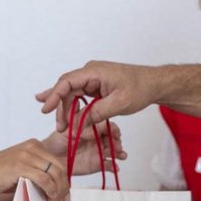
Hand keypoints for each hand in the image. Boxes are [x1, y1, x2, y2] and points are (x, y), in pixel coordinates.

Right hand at [0, 139, 71, 200]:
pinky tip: (48, 198)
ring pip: (54, 173)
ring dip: (58, 191)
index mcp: (34, 145)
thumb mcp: (21, 170)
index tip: (64, 195)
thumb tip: (55, 188)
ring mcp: (26, 155)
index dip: (65, 180)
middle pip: (60, 167)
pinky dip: (50, 190)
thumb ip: (37, 173)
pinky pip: (43, 179)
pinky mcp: (19, 166)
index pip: (59, 162)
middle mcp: (32, 146)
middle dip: (64, 186)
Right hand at [36, 61, 159, 131]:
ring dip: (66, 110)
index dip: (54, 95)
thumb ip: (96, 113)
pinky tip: (55, 108)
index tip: (46, 109)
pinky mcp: (95, 86)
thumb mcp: (118, 104)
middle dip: (61, 108)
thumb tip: (76, 124)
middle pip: (67, 90)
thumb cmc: (139, 89)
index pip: (67, 81)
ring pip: (71, 94)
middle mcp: (90, 72)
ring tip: (62, 126)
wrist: (153, 84)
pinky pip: (78, 95)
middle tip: (60, 128)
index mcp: (94, 71)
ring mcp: (92, 79)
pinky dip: (70, 105)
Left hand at [41, 122, 127, 177]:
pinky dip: (114, 166)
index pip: (106, 127)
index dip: (112, 130)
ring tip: (121, 155)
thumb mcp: (68, 130)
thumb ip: (81, 125)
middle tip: (117, 146)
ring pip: (114, 151)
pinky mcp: (98, 164)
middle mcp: (98, 139)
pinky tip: (115, 167)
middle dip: (117, 142)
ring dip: (119, 153)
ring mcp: (99, 152)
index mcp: (92, 128)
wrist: (51, 158)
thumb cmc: (57, 141)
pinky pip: (109, 165)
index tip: (115, 133)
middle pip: (113, 139)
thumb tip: (92, 125)